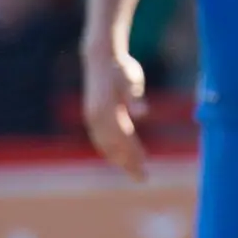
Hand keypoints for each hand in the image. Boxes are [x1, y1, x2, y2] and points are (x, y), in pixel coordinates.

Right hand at [81, 45, 148, 181]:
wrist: (101, 59)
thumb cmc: (121, 69)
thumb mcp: (132, 80)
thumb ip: (135, 99)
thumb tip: (143, 114)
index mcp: (106, 111)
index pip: (122, 139)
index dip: (133, 153)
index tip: (145, 166)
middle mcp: (95, 118)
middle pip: (113, 147)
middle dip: (127, 163)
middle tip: (142, 178)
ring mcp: (92, 118)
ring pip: (105, 146)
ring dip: (119, 160)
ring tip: (134, 171)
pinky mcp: (92, 117)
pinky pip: (100, 140)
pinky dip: (110, 151)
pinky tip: (121, 158)